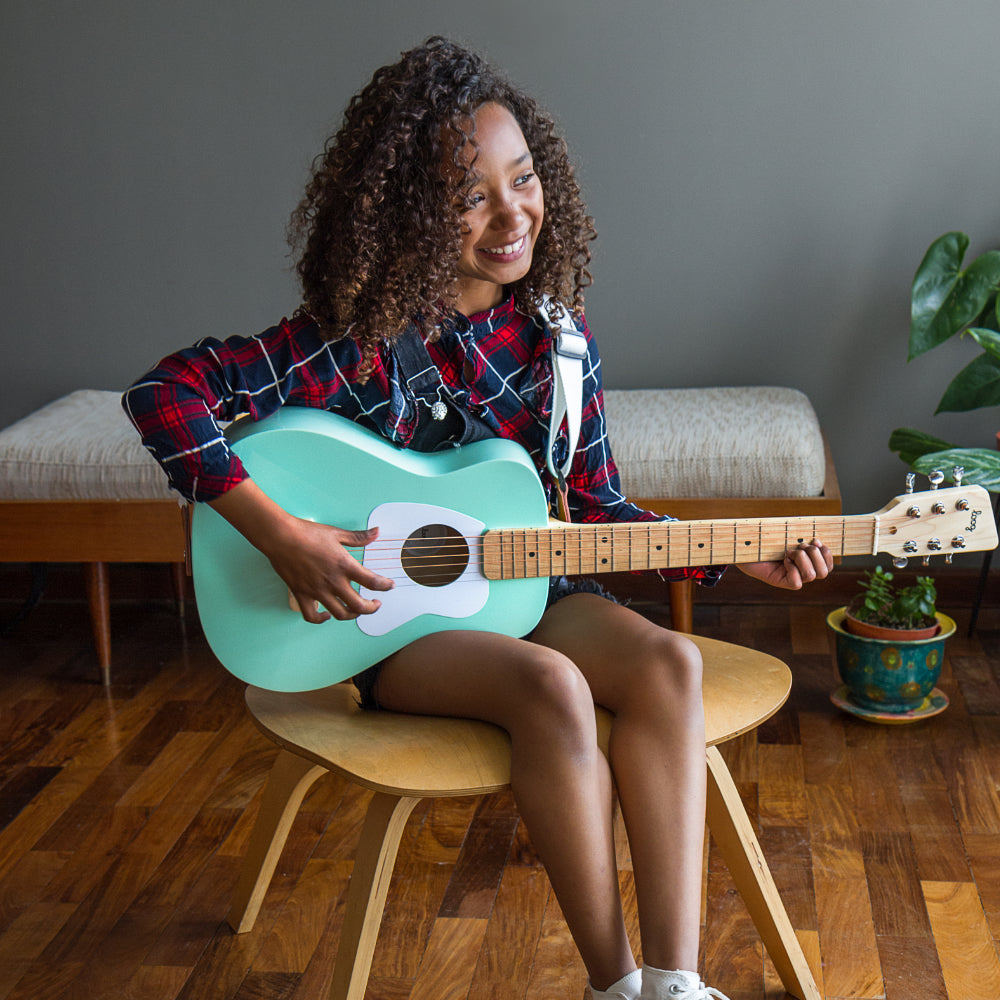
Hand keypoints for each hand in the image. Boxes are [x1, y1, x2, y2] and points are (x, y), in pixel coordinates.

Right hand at [265, 519, 394, 623]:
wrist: (281, 536)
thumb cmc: (307, 533)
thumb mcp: (337, 533)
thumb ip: (359, 537)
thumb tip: (376, 532)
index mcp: (344, 566)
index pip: (372, 582)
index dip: (385, 586)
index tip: (389, 586)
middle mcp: (333, 582)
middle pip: (359, 606)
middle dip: (372, 608)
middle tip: (376, 604)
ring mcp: (317, 591)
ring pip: (340, 614)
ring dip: (352, 615)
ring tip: (356, 610)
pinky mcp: (302, 595)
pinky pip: (312, 616)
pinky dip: (321, 620)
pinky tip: (327, 615)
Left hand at [738, 539, 832, 589]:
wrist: (744, 544)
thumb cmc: (767, 537)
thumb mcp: (787, 534)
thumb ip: (802, 535)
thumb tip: (818, 538)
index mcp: (807, 561)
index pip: (829, 565)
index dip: (827, 553)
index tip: (815, 540)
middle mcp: (801, 572)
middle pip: (824, 572)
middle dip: (814, 554)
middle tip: (798, 546)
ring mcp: (791, 578)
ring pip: (812, 576)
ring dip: (802, 559)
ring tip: (788, 552)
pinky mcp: (780, 582)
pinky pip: (796, 583)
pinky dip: (792, 569)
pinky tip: (782, 561)